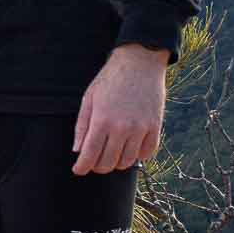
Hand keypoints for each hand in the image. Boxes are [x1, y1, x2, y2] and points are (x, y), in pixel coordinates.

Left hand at [71, 44, 169, 175]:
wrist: (139, 62)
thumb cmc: (110, 79)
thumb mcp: (89, 99)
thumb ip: (82, 126)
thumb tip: (78, 150)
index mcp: (102, 121)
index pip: (89, 155)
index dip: (82, 167)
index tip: (78, 170)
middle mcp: (122, 128)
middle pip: (108, 163)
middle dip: (97, 166)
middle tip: (94, 161)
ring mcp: (141, 128)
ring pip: (127, 162)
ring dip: (117, 162)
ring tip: (111, 153)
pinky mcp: (156, 126)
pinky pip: (147, 154)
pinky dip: (137, 156)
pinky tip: (130, 148)